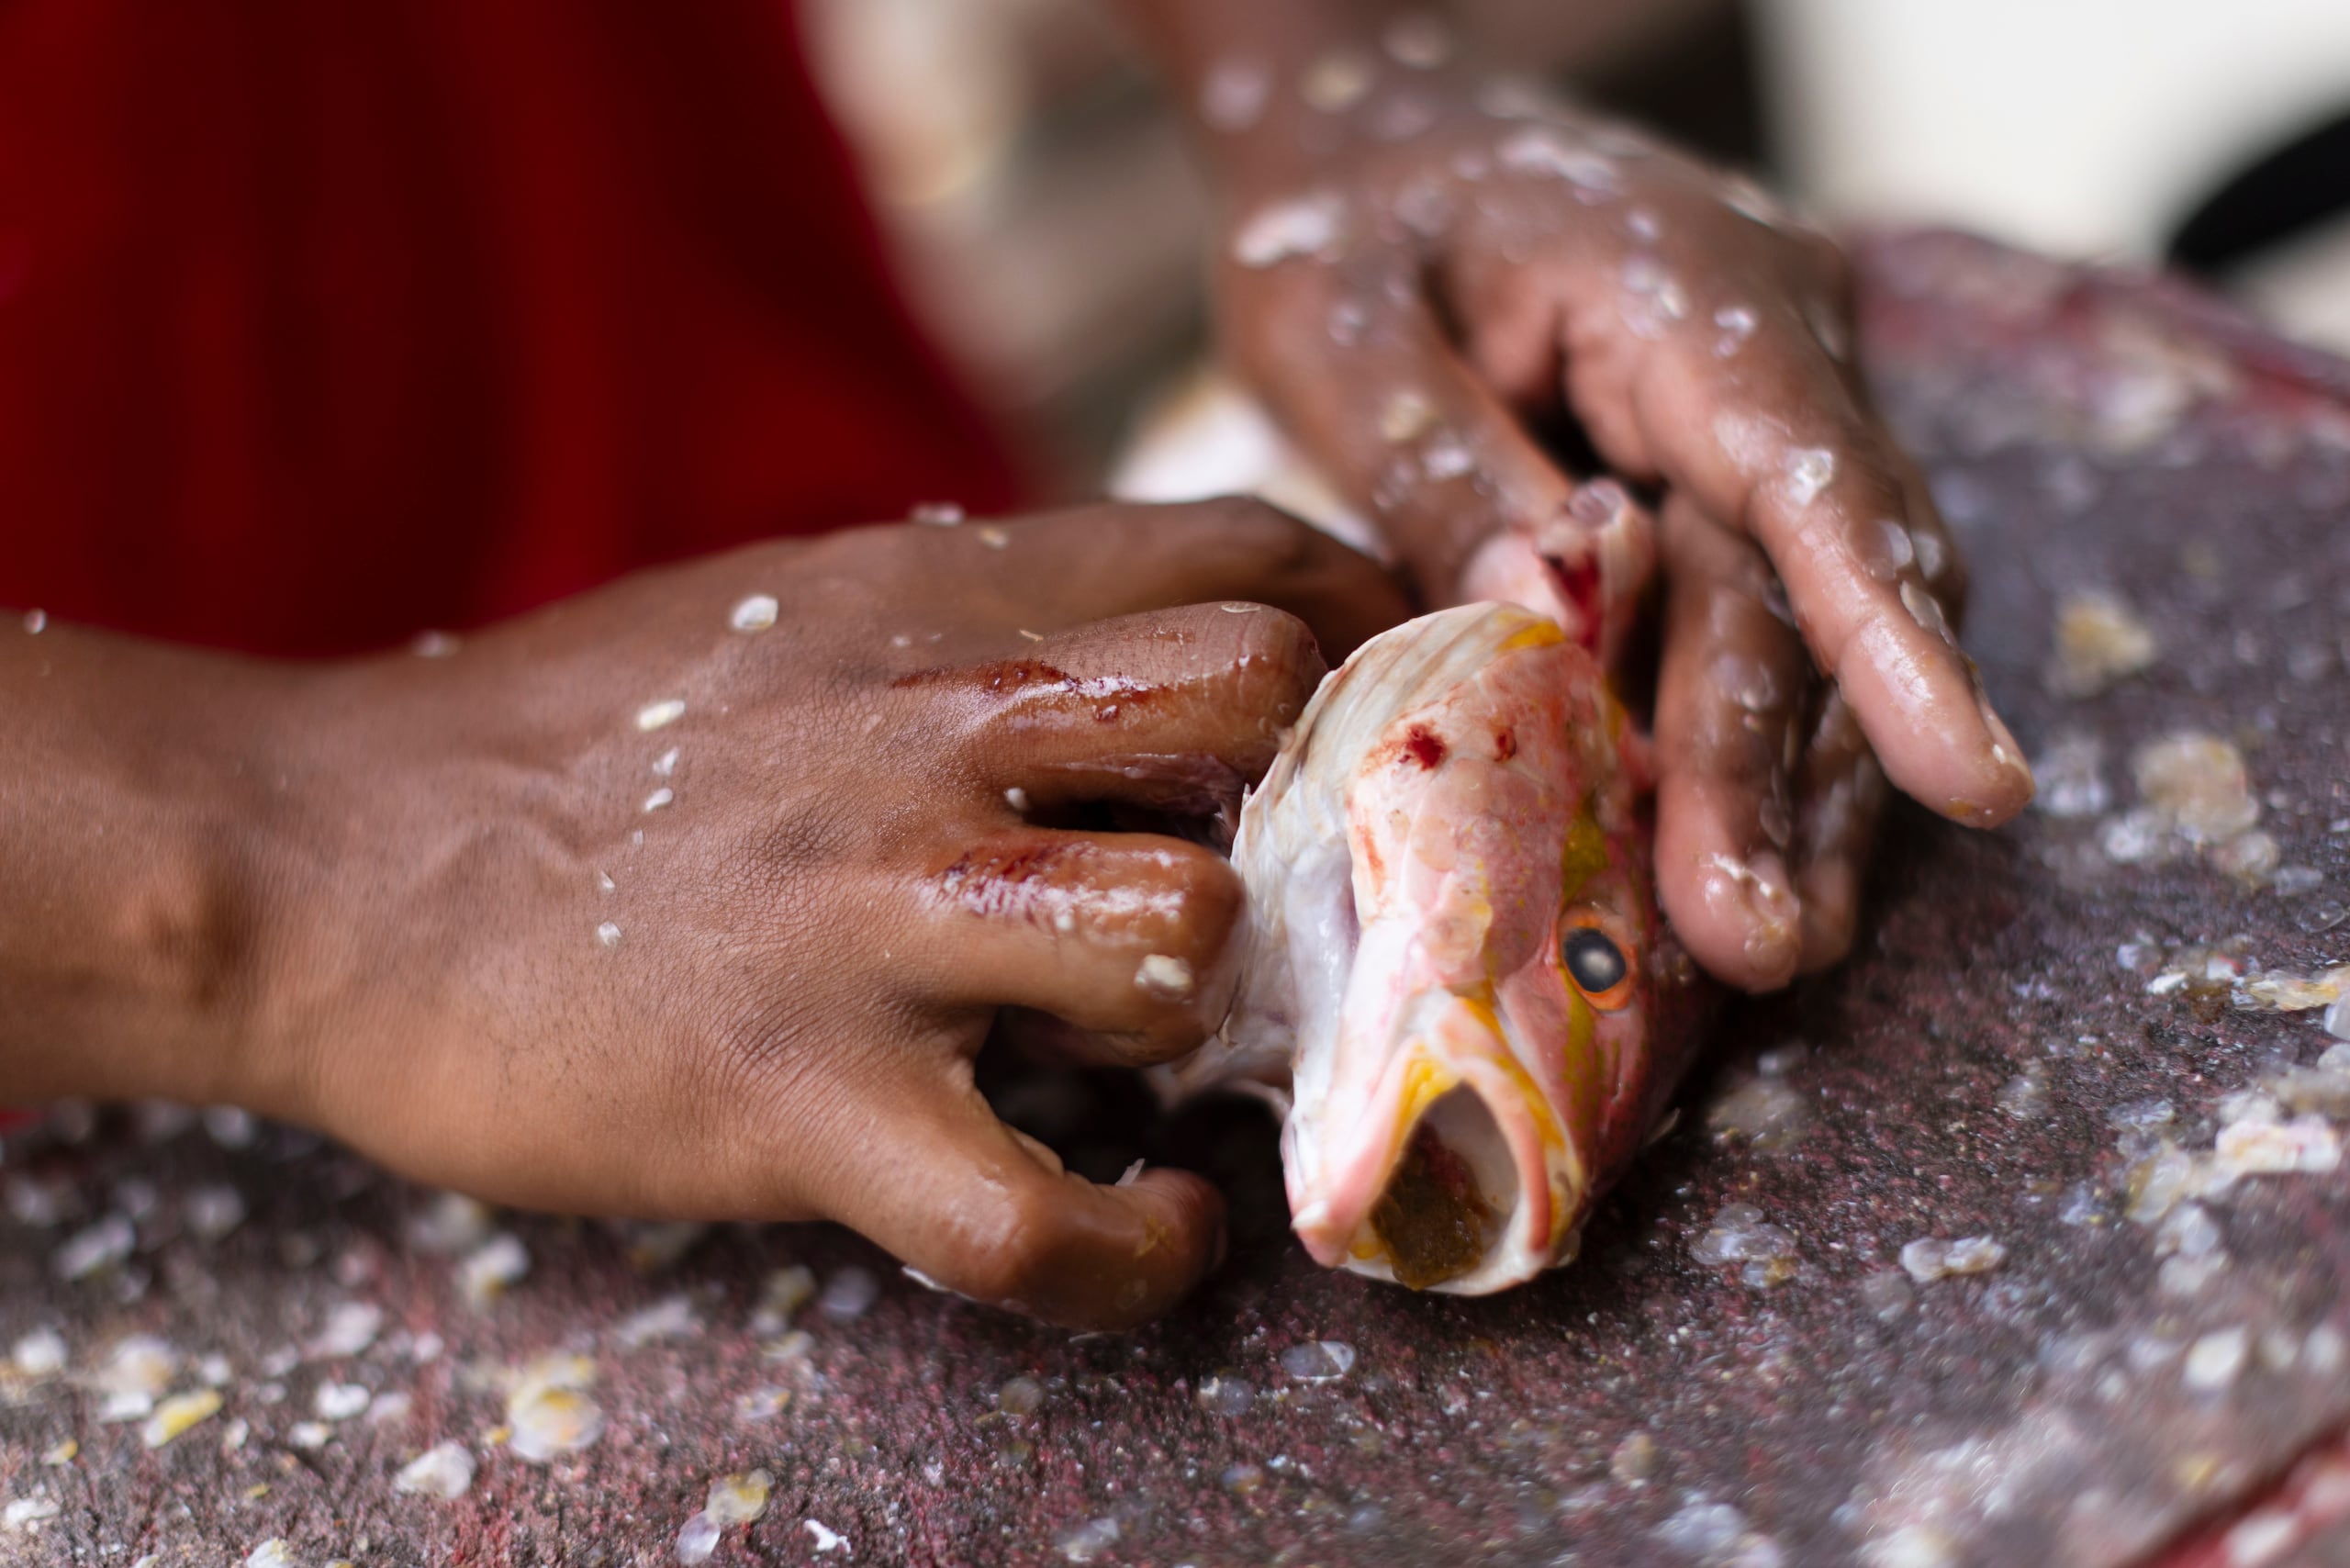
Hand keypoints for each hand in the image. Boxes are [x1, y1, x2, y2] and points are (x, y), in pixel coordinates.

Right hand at [201, 502, 1405, 1326]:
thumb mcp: (793, 610)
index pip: (1250, 553)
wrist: (326, 856)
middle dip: (1319, 803)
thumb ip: (980, 618)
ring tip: (1176, 1056)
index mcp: (938, 600)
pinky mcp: (798, 1100)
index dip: (1375, 629)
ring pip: (1179, 933)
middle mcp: (930, 729)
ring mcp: (869, 913)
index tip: (1397, 721)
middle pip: (1260, 699)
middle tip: (1300, 897)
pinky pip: (1039, 1217)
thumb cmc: (571, 741)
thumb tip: (1159, 666)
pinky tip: (1152, 1225)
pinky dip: (1133, 1250)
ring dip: (1215, 1010)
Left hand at [1207, 63, 2032, 990]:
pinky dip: (1745, 751)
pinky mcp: (1723, 491)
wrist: (1376, 135)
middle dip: (1786, 772)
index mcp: (1687, 289)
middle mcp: (1767, 359)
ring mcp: (1758, 427)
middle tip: (1760, 940)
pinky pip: (1757, 629)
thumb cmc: (1347, 213)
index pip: (1808, 470)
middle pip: (1805, 585)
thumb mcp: (1341, 322)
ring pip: (1809, 628)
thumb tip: (1541, 615)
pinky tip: (1731, 867)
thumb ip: (1437, 461)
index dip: (1887, 632)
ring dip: (1793, 791)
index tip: (1967, 777)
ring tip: (1770, 944)